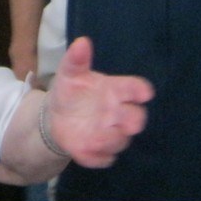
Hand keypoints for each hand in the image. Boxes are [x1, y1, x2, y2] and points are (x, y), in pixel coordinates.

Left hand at [46, 37, 153, 168]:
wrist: (56, 116)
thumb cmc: (71, 90)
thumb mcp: (69, 72)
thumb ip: (76, 59)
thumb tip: (81, 41)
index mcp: (115, 90)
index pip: (136, 88)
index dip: (141, 91)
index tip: (144, 93)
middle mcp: (118, 112)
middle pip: (137, 118)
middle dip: (131, 119)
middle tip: (114, 117)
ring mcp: (111, 133)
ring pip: (121, 140)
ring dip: (110, 139)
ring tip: (91, 134)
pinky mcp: (100, 152)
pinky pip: (105, 158)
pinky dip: (96, 156)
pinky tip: (82, 148)